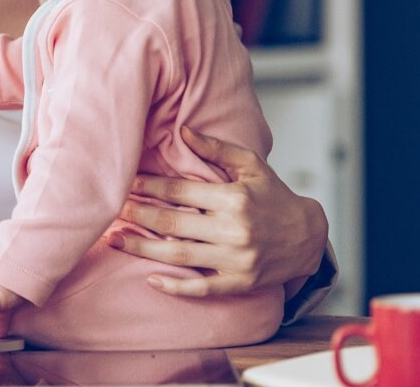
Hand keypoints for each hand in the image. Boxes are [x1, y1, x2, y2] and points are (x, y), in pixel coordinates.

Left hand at [109, 126, 327, 296]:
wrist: (310, 236)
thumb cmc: (274, 196)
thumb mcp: (251, 166)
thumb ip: (216, 148)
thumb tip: (183, 130)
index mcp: (233, 198)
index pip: (179, 190)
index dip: (148, 186)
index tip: (125, 182)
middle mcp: (234, 230)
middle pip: (172, 222)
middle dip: (136, 214)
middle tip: (110, 208)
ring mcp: (236, 260)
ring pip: (179, 254)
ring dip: (142, 248)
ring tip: (114, 240)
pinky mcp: (240, 283)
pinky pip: (202, 288)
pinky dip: (175, 286)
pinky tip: (151, 279)